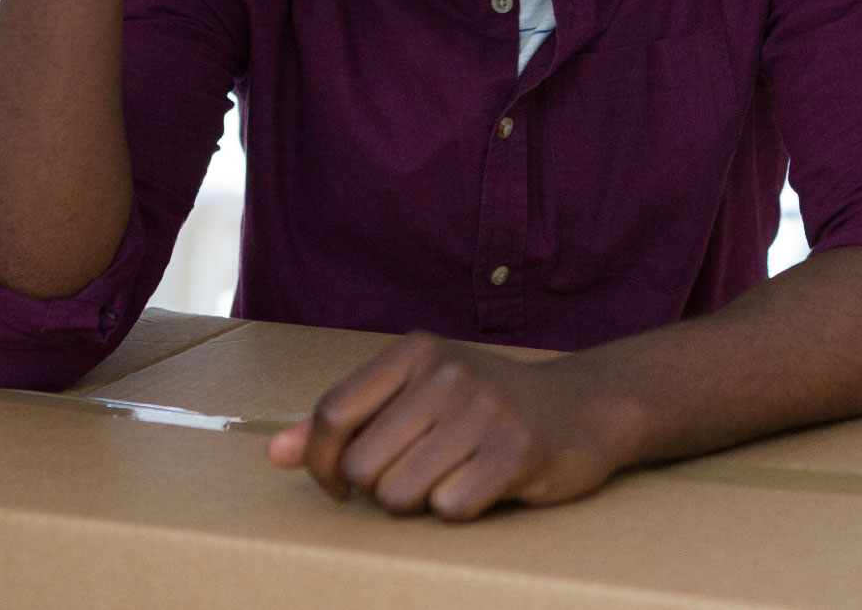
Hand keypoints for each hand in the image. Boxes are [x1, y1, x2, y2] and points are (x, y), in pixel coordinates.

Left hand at [267, 333, 640, 519]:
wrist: (586, 407)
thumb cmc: (488, 405)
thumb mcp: (417, 395)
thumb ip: (347, 420)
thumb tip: (275, 453)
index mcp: (416, 352)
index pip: (332, 415)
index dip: (323, 463)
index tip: (340, 483)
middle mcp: (449, 373)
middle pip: (362, 467)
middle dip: (382, 487)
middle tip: (422, 473)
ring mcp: (486, 409)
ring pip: (400, 495)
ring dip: (421, 502)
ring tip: (454, 477)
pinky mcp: (519, 450)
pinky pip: (451, 508)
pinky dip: (462, 509)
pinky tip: (486, 485)